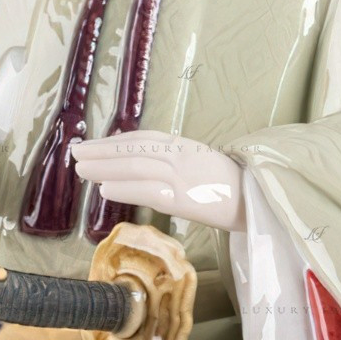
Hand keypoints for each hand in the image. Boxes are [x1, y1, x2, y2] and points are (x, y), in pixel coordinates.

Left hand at [70, 130, 244, 232]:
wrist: (265, 201)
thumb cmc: (240, 189)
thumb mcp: (207, 168)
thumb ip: (182, 166)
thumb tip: (154, 174)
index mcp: (187, 148)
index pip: (143, 139)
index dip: (115, 141)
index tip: (93, 145)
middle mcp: (182, 156)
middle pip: (133, 149)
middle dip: (101, 151)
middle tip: (75, 153)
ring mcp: (184, 175)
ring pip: (136, 166)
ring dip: (104, 167)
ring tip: (80, 169)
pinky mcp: (186, 198)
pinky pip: (149, 190)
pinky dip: (125, 187)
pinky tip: (104, 190)